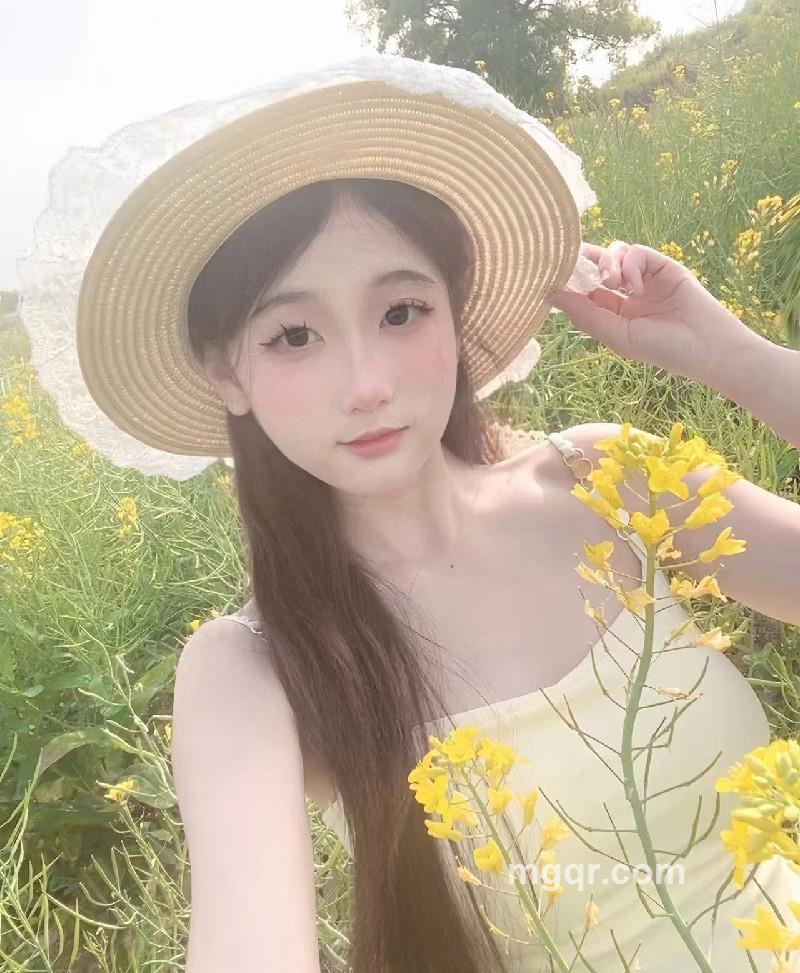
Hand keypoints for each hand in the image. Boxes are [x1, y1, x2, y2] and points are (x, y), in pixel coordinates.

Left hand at [546, 240, 758, 390]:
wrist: (707, 347)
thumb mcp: (618, 336)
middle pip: (597, 265)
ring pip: (615, 253)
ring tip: (612, 284)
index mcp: (615, 312)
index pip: (585, 289)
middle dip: (584, 263)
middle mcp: (629, 292)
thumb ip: (586, 315)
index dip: (570, 280)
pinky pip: (637, 252)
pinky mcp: (664, 265)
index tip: (551, 277)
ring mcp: (646, 277)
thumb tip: (553, 295)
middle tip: (574, 268)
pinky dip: (630, 266)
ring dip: (606, 264)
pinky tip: (636, 287)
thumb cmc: (664, 349)